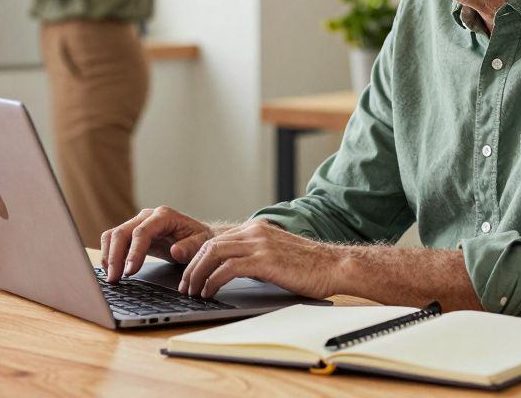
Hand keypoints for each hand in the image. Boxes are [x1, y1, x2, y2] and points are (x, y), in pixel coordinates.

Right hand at [101, 206, 214, 282]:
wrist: (198, 236)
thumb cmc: (200, 239)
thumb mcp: (201, 244)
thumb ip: (190, 247)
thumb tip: (175, 250)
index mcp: (164, 216)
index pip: (142, 233)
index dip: (134, 252)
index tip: (130, 271)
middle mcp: (147, 216)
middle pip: (122, 233)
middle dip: (115, 257)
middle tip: (114, 278)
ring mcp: (137, 223)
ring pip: (113, 236)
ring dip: (108, 256)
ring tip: (111, 277)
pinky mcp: (132, 234)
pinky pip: (114, 241)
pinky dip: (109, 255)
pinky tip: (111, 270)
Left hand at [178, 219, 341, 299]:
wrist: (335, 266)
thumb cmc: (310, 266)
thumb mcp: (277, 254)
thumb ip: (257, 255)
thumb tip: (234, 270)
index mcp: (257, 228)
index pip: (216, 239)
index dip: (198, 258)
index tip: (190, 274)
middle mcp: (255, 232)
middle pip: (209, 245)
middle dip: (192, 267)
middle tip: (185, 286)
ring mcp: (260, 244)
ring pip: (213, 254)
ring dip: (198, 274)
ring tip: (192, 291)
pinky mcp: (265, 260)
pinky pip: (228, 269)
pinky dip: (213, 281)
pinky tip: (210, 292)